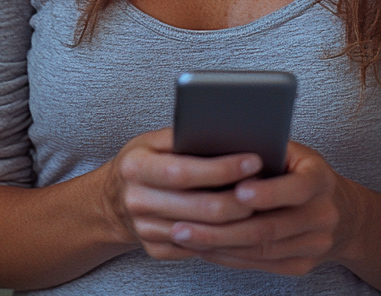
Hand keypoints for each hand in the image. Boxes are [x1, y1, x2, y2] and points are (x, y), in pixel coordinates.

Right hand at [104, 128, 266, 262]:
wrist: (113, 199)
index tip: (254, 160)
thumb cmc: (144, 159)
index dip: (222, 168)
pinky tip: (242, 223)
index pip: (184, 171)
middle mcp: (137, 201)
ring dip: (236, 221)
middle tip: (267, 186)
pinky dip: (222, 237)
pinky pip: (197, 248)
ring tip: (262, 204)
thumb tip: (226, 131)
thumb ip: (183, 136)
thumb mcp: (153, 139)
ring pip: (202, 232)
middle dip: (239, 198)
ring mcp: (145, 230)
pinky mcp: (155, 250)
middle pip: (198, 207)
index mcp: (136, 167)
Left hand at [160, 141, 364, 276]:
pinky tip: (202, 248)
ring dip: (218, 245)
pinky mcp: (301, 265)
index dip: (267, 192)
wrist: (340, 210)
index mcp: (321, 179)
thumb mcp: (293, 151)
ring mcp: (314, 245)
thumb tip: (220, 140)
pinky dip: (228, 256)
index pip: (296, 188)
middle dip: (222, 228)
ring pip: (260, 250)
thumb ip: (266, 149)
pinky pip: (259, 265)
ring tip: (183, 236)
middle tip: (183, 223)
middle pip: (269, 228)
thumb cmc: (302, 170)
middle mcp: (323, 216)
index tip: (236, 190)